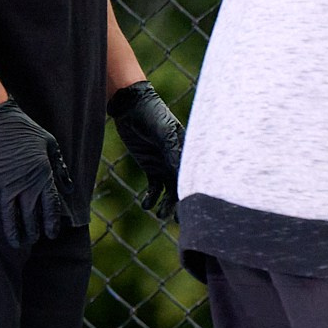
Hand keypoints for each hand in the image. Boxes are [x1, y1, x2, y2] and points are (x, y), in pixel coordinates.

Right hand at [0, 101, 74, 248]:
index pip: (51, 206)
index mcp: (43, 175)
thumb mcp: (50, 143)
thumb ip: (60, 167)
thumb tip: (70, 188)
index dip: (51, 223)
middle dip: (33, 231)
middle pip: (31, 216)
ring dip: (13, 232)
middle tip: (33, 240)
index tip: (52, 234)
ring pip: (9, 217)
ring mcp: (3, 185)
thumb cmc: (23, 129)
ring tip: (16, 244)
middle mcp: (24, 184)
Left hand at [108, 81, 183, 217]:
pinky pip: (154, 187)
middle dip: (183, 203)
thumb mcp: (164, 132)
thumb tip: (182, 172)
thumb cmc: (152, 115)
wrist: (131, 107)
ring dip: (166, 204)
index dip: (195, 191)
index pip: (195, 174)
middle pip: (184, 186)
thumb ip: (172, 150)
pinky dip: (151, 197)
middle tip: (181, 220)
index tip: (196, 207)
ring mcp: (165, 164)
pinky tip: (146, 205)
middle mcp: (179, 160)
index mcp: (188, 151)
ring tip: (159, 215)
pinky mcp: (151, 167)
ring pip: (169, 190)